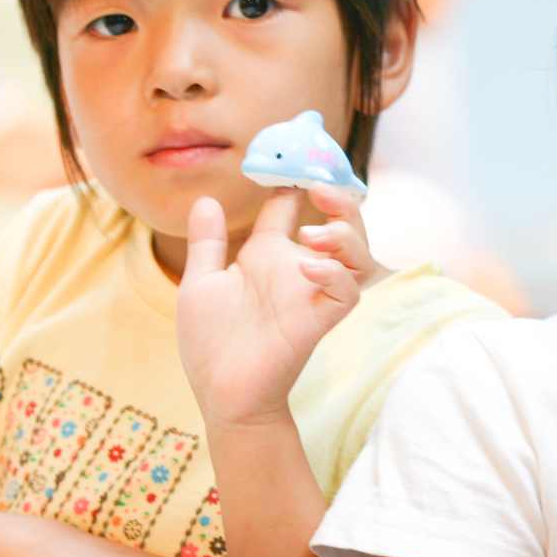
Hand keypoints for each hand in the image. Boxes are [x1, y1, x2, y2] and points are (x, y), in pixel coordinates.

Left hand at [176, 184, 383, 429]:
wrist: (220, 395)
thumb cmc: (210, 344)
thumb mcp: (200, 283)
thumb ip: (207, 243)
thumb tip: (205, 200)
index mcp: (266, 255)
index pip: (289, 208)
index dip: (292, 181)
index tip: (288, 161)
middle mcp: (295, 269)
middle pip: (340, 224)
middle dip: (339, 200)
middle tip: (318, 187)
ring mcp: (309, 293)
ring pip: (356, 253)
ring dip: (345, 235)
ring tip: (314, 233)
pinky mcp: (317, 320)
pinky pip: (346, 291)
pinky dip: (334, 273)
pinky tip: (307, 267)